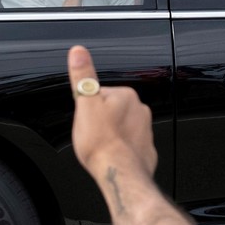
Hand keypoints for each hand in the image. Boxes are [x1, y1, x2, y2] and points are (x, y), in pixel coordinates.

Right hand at [68, 46, 156, 184]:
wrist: (118, 172)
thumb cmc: (100, 141)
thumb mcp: (84, 104)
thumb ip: (83, 76)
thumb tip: (78, 51)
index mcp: (125, 95)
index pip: (100, 94)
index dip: (88, 106)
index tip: (85, 118)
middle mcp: (140, 110)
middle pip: (110, 110)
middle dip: (100, 119)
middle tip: (90, 133)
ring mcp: (145, 130)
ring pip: (120, 127)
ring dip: (110, 134)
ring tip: (99, 145)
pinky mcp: (145, 149)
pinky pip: (129, 143)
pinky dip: (120, 148)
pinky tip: (111, 154)